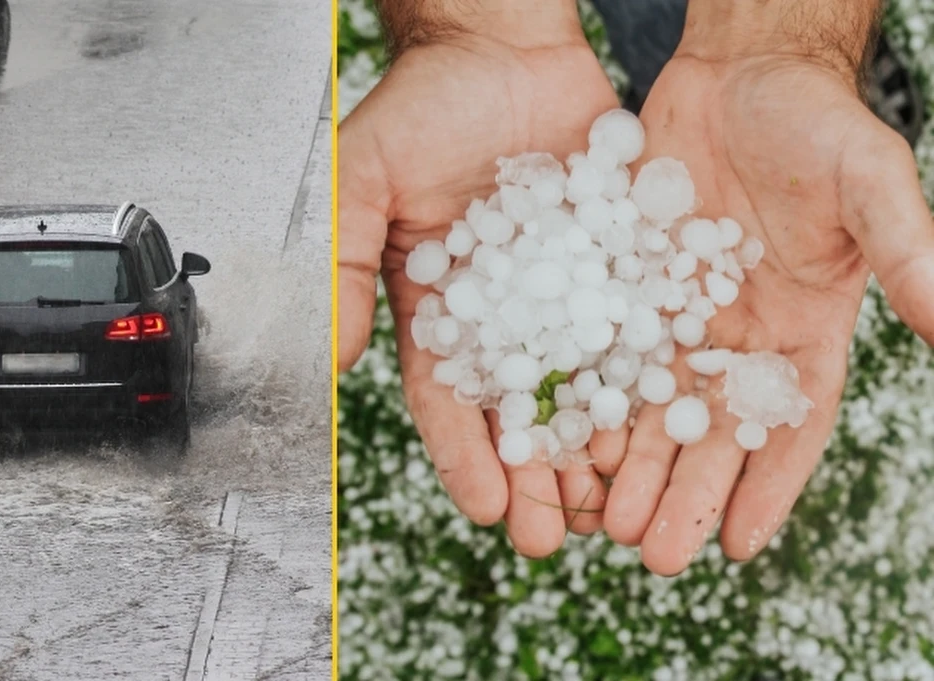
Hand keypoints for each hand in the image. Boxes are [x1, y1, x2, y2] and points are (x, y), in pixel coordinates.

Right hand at [339, 13, 620, 554]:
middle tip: (553, 536)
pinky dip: (646, 381)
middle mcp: (503, 314)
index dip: (465, 456)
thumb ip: (344, 263)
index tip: (486, 509)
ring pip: (582, 387)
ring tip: (613, 505)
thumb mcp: (363, 180)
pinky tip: (665, 424)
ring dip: (595, 449)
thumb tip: (333, 359)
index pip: (448, 399)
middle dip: (533, 478)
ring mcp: (562, 294)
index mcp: (437, 310)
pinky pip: (634, 330)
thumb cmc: (423, 108)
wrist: (503, 49)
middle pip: (519, 412)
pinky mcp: (615, 267)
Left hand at [593, 53, 933, 574]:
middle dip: (684, 495)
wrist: (740, 74)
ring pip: (651, 407)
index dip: (769, 487)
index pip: (791, 427)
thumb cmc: (816, 123)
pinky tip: (565, 443)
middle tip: (650, 554)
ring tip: (600, 521)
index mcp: (805, 331)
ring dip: (630, 467)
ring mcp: (678, 316)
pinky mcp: (628, 290)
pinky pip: (604, 355)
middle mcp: (739, 337)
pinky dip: (588, 401)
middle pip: (710, 434)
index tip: (739, 547)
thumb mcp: (870, 186)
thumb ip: (909, 254)